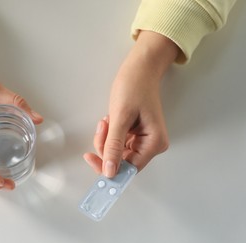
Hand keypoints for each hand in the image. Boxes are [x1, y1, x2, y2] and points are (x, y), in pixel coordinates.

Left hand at [84, 31, 178, 176]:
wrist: (139, 69)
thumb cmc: (135, 87)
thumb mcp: (121, 117)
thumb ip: (114, 146)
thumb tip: (109, 171)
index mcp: (154, 143)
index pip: (129, 168)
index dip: (109, 166)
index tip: (90, 158)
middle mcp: (152, 145)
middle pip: (121, 161)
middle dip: (106, 146)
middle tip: (102, 127)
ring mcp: (143, 140)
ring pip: (116, 152)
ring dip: (106, 138)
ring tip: (107, 119)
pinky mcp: (135, 135)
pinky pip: (117, 143)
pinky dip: (109, 134)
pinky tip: (110, 119)